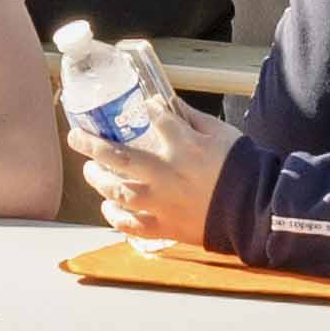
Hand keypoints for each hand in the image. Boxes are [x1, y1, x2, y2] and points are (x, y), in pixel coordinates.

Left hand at [74, 87, 236, 245]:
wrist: (254, 212)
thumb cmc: (241, 169)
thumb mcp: (220, 134)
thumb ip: (192, 118)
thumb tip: (168, 103)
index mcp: (184, 146)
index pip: (155, 117)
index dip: (147, 108)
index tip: (145, 106)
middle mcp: (166, 174)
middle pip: (118, 156)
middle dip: (91, 144)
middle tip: (75, 136)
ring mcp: (161, 204)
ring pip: (117, 191)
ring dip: (98, 179)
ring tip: (91, 170)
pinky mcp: (164, 227)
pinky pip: (130, 224)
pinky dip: (114, 215)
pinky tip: (107, 206)